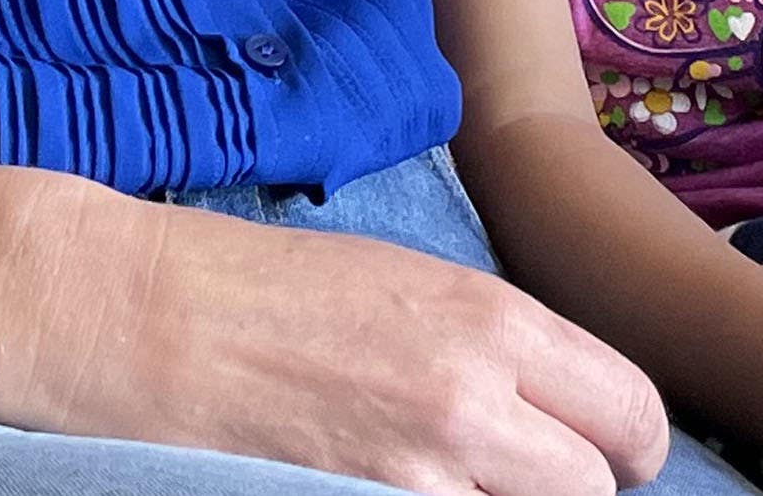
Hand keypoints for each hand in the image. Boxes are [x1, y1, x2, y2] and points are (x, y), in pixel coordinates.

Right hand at [0, 159, 671, 495]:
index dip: (623, 446)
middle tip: (525, 485)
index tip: (598, 457)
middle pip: (595, 491)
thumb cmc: (259, 288)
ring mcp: (416, 473)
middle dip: (573, 494)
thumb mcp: (403, 287)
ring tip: (454, 489)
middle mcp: (474, 397)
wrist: (132, 314)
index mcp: (493, 320)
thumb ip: (493, 349)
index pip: (630, 413)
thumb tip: (557, 409)